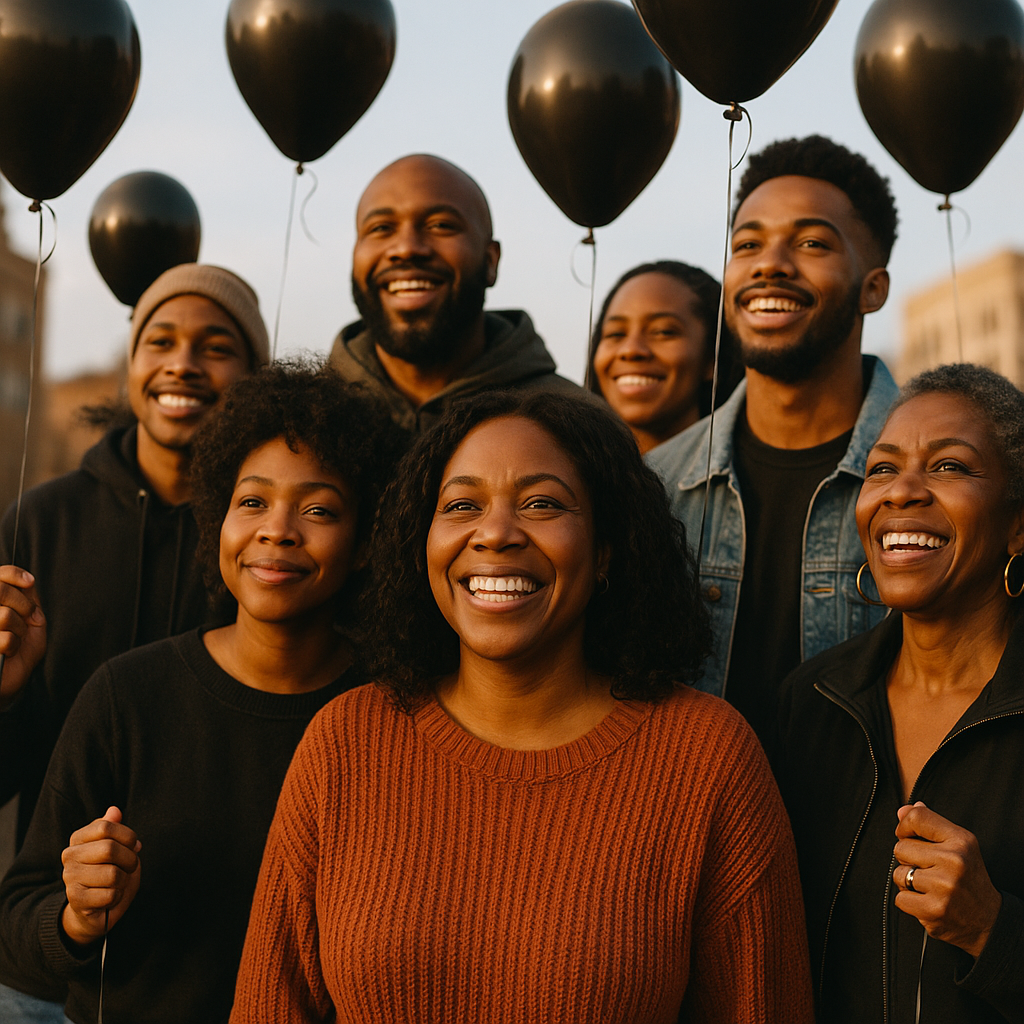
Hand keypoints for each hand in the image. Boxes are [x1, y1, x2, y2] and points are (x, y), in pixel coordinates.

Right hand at [0, 565, 45, 706]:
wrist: (9, 682)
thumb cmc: (20, 651)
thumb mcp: (31, 622)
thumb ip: (29, 600)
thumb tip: (28, 582)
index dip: (13, 574)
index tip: (30, 582)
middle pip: (0, 591)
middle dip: (24, 604)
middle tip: (29, 617)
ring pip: (4, 615)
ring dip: (19, 629)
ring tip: (16, 638)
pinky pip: (4, 638)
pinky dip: (13, 646)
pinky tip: (8, 652)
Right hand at [61, 807, 141, 946]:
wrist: (95, 908)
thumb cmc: (109, 870)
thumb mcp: (116, 846)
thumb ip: (113, 827)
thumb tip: (114, 810)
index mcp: (78, 838)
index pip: (105, 826)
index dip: (128, 836)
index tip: (132, 845)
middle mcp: (70, 855)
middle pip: (109, 849)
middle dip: (130, 859)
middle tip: (130, 866)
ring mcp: (70, 878)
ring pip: (112, 874)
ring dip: (124, 880)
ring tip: (118, 882)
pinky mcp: (76, 900)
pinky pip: (110, 895)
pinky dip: (117, 896)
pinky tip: (109, 896)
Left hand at [893, 802, 1001, 958]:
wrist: (988, 921)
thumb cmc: (968, 878)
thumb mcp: (958, 846)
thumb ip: (929, 824)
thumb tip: (902, 810)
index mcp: (961, 841)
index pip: (917, 817)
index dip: (905, 827)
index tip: (911, 837)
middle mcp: (954, 861)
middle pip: (900, 848)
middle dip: (908, 859)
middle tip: (929, 870)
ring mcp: (944, 887)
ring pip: (898, 874)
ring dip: (908, 882)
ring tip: (930, 887)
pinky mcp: (934, 910)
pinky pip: (900, 898)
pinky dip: (910, 902)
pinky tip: (928, 902)